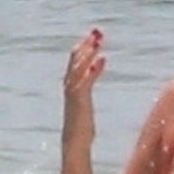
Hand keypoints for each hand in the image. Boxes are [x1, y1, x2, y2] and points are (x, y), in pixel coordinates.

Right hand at [61, 28, 105, 147]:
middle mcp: (70, 86)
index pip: (75, 63)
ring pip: (80, 66)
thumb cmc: (81, 129)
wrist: (74, 143)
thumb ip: (86, 93)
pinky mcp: (80, 99)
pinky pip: (87, 80)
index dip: (84, 49)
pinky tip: (103, 59)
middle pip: (76, 60)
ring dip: (89, 52)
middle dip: (86, 45)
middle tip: (97, 31)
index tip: (93, 37)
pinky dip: (94, 69)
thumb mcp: (84, 107)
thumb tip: (91, 88)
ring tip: (99, 39)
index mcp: (71, 87)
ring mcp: (74, 92)